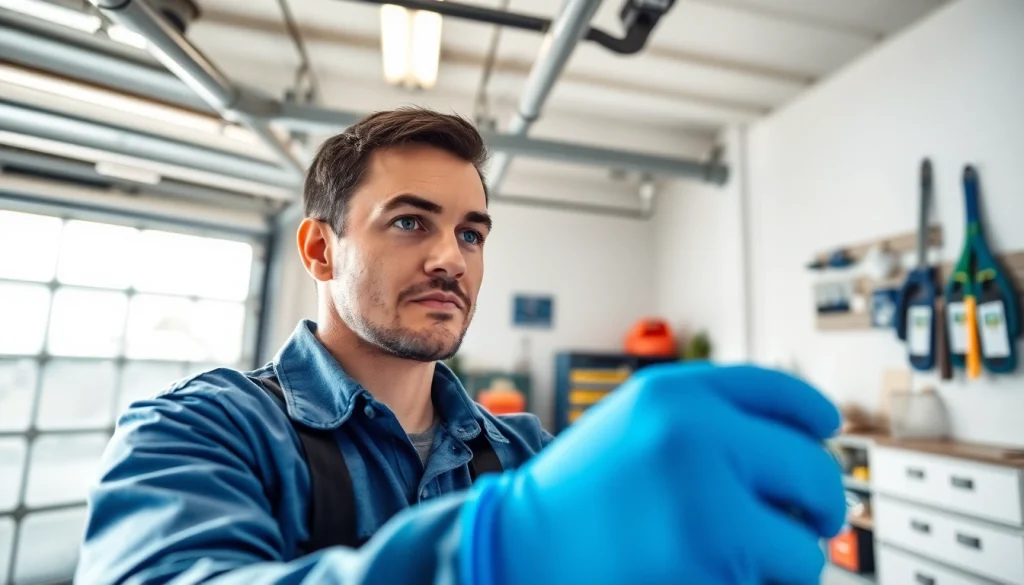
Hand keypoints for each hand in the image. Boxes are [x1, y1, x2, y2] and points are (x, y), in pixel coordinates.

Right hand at [461, 364, 845, 584]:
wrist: (519, 550)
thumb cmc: (581, 489)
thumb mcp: (636, 419)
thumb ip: (712, 412)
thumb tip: (811, 431)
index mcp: (678, 396)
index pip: (787, 398)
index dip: (814, 418)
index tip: (824, 433)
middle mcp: (695, 440)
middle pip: (814, 474)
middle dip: (816, 504)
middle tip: (804, 518)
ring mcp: (702, 511)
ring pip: (803, 548)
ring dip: (783, 558)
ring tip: (734, 554)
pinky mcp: (706, 573)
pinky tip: (709, 574)